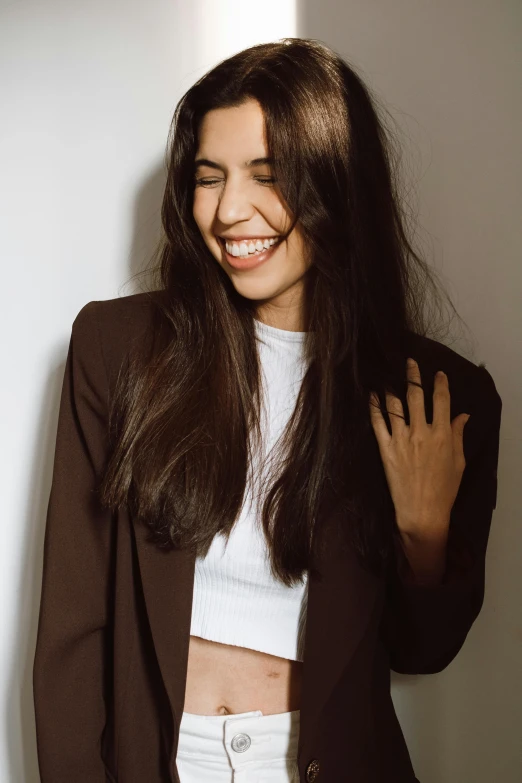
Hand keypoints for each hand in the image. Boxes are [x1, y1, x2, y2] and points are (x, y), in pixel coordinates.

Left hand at [369, 358, 470, 542]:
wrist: (422, 512)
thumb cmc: (444, 490)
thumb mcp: (458, 462)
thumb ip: (458, 435)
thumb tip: (462, 415)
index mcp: (442, 435)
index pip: (441, 401)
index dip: (440, 384)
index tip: (438, 374)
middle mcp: (421, 433)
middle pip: (416, 397)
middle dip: (413, 377)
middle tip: (409, 362)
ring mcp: (401, 440)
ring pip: (395, 406)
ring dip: (392, 387)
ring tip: (388, 375)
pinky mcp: (385, 449)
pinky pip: (377, 423)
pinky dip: (374, 407)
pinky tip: (372, 396)